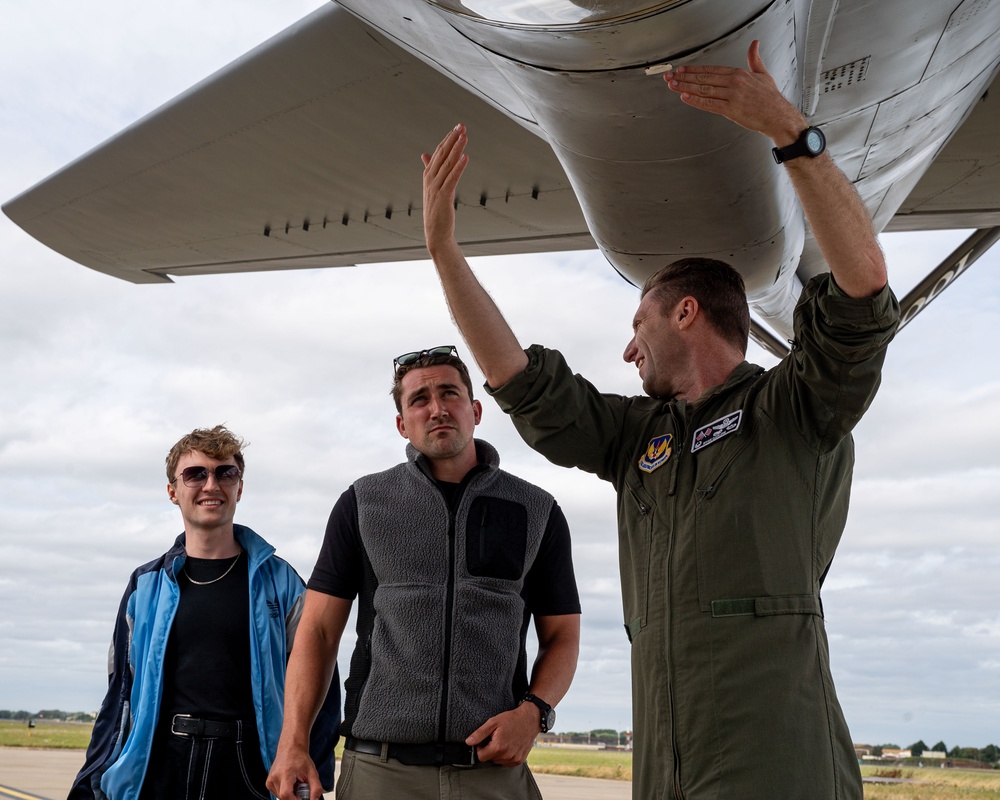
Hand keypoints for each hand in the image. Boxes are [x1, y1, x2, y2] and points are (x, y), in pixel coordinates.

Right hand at [266, 744, 319, 799]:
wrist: (290, 749)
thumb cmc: (300, 758)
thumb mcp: (313, 772)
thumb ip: (316, 788)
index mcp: (285, 773)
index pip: (286, 795)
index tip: (302, 799)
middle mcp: (275, 777)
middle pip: (284, 798)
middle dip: (294, 798)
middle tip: (302, 789)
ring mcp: (270, 781)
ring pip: (281, 797)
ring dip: (290, 795)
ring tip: (296, 784)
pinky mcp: (268, 783)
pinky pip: (278, 794)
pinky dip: (286, 793)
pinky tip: (290, 784)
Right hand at [421, 124, 469, 256]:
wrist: (435, 233)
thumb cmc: (436, 211)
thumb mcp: (432, 187)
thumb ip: (430, 169)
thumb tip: (425, 154)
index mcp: (428, 175)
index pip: (439, 152)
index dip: (448, 139)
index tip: (457, 127)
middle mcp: (431, 179)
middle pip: (443, 155)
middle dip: (453, 139)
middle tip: (462, 126)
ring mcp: (436, 187)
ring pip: (448, 164)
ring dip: (457, 149)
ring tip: (465, 136)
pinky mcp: (444, 197)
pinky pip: (452, 179)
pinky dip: (459, 167)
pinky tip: (465, 157)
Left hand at [465, 702, 539, 766]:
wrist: (530, 720)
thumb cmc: (512, 719)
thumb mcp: (493, 722)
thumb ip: (479, 733)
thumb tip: (468, 742)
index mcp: (498, 747)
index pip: (480, 757)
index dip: (480, 748)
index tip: (485, 740)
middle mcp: (506, 756)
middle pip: (489, 759)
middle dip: (490, 750)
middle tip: (496, 738)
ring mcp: (514, 759)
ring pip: (498, 761)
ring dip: (498, 753)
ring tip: (504, 740)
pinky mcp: (519, 760)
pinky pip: (507, 762)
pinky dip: (506, 755)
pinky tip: (509, 745)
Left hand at [661, 40, 804, 145]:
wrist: (778, 115)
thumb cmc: (770, 98)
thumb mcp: (763, 73)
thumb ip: (754, 59)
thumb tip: (755, 44)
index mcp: (738, 74)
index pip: (711, 70)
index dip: (694, 70)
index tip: (681, 69)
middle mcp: (734, 82)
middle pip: (704, 79)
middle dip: (684, 77)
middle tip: (669, 76)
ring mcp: (732, 96)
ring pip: (704, 90)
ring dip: (685, 87)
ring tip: (672, 85)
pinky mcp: (731, 110)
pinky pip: (710, 104)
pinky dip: (696, 100)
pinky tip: (685, 97)